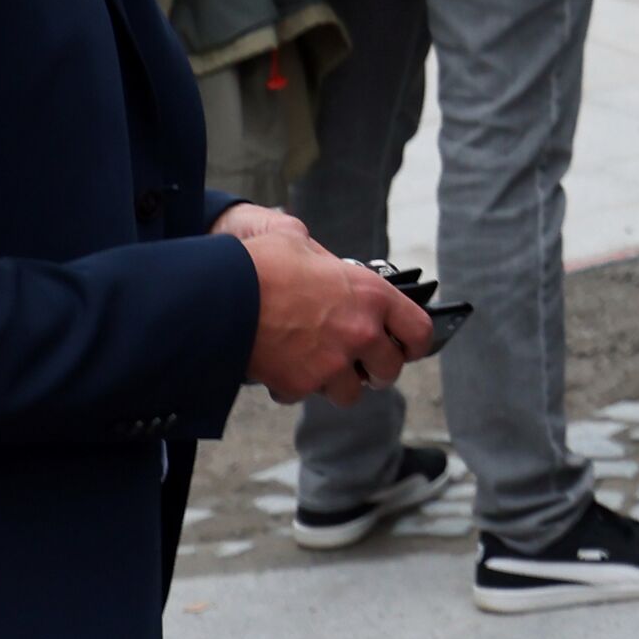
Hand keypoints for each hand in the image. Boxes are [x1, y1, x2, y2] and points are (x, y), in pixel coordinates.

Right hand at [223, 203, 428, 402]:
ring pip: (350, 393)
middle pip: (389, 371)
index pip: (418, 331)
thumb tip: (323, 264)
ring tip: (318, 365)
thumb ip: (326, 261)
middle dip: (375, 370)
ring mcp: (332, 363)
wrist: (221, 295)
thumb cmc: (261, 264)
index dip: (414, 343)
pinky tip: (282, 366)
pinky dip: (295, 387)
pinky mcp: (301, 384)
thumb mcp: (301, 243)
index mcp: (371, 296)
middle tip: (360, 363)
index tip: (406, 347)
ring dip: (337, 383)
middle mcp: (360, 333)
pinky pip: (305, 395)